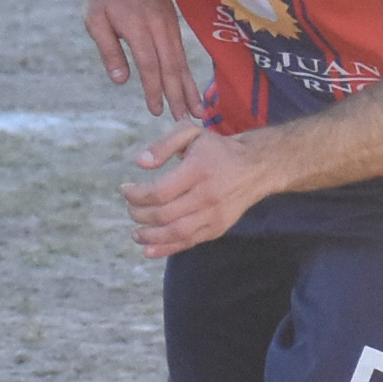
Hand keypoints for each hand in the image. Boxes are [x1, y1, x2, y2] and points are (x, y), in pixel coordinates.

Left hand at [83, 0, 193, 107]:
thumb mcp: (95, 21)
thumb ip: (109, 50)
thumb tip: (121, 81)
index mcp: (138, 26)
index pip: (149, 64)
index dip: (154, 89)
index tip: (157, 111)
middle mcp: (159, 25)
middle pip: (171, 66)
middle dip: (178, 94)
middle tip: (185, 120)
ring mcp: (170, 22)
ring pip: (181, 60)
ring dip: (189, 86)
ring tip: (197, 110)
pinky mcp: (173, 21)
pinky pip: (181, 51)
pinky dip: (186, 71)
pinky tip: (190, 87)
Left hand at [121, 122, 280, 257]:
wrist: (256, 167)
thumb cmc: (217, 149)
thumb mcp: (191, 133)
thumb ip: (163, 145)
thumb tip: (140, 163)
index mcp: (198, 171)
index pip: (159, 192)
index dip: (136, 195)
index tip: (125, 190)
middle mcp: (207, 196)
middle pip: (164, 214)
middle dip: (139, 214)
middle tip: (130, 208)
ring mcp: (214, 215)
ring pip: (176, 233)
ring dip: (150, 236)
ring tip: (135, 233)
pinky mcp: (218, 228)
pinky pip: (189, 242)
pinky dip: (167, 248)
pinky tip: (149, 249)